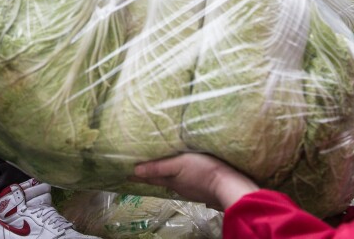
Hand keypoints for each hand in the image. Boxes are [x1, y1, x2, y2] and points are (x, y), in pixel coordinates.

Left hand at [131, 153, 258, 210]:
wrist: (228, 184)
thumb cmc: (203, 170)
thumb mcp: (179, 164)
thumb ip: (158, 167)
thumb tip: (135, 170)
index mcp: (172, 181)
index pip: (150, 178)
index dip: (138, 175)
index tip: (125, 174)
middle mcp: (179, 187)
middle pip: (161, 180)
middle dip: (149, 176)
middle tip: (139, 172)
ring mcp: (191, 190)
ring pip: (174, 182)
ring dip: (165, 177)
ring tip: (159, 172)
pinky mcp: (203, 188)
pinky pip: (186, 183)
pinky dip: (180, 178)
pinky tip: (184, 175)